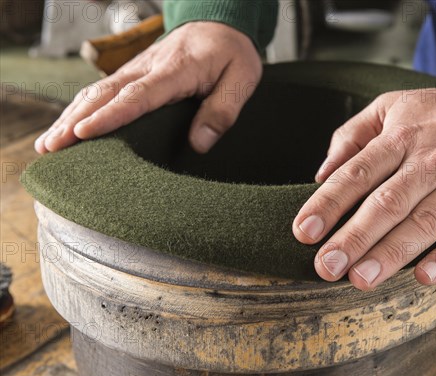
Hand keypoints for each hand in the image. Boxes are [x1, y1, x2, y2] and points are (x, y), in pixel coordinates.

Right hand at [35, 21, 261, 153]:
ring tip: (48, 144)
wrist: (219, 22)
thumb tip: (199, 145)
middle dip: (75, 121)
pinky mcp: (133, 72)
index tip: (84, 134)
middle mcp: (148, 68)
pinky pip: (102, 90)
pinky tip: (68, 127)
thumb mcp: (241, 80)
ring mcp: (137, 68)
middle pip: (105, 94)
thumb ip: (222, 111)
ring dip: (70, 116)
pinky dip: (81, 109)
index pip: (138, 96)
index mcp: (176, 71)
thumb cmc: (231, 54)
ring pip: (97, 92)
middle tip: (51, 148)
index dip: (110, 116)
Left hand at [293, 87, 435, 289]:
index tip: (303, 231)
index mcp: (401, 138)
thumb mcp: (393, 106)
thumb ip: (352, 135)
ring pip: (424, 223)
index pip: (357, 173)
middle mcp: (431, 162)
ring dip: (391, 254)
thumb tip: (321, 173)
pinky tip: (424, 277)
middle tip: (326, 267)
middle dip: (353, 238)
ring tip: (361, 279)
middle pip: (387, 204)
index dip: (328, 203)